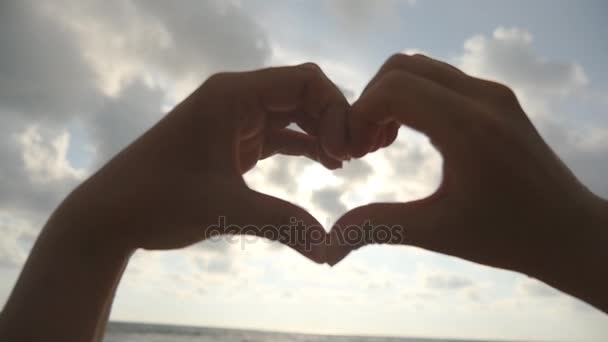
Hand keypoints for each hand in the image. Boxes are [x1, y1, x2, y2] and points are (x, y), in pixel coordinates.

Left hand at [58, 63, 349, 261]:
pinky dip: (304, 145)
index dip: (335, 109)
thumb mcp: (225, 209)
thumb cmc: (158, 200)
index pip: (304, 81)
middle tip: (356, 156)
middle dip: (334, 119)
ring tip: (347, 160)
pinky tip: (327, 163)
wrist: (112, 213)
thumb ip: (282, 224)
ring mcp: (234, 118)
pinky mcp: (233, 140)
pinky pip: (279, 134)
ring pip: (293, 113)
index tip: (346, 151)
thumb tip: (328, 248)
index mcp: (232, 96)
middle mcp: (235, 98)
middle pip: (303, 93)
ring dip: (322, 132)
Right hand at [330, 54, 607, 309]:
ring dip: (389, 98)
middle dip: (369, 102)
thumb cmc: (509, 237)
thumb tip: (326, 249)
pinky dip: (412, 99)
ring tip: (382, 143)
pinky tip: (408, 136)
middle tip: (364, 147)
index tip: (353, 153)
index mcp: (468, 127)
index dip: (358, 114)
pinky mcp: (496, 98)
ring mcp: (492, 93)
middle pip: (401, 67)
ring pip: (420, 69)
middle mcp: (483, 97)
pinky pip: (440, 80)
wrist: (569, 232)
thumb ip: (377, 228)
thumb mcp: (437, 232)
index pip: (392, 88)